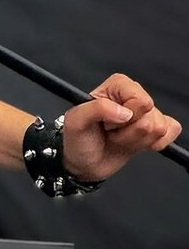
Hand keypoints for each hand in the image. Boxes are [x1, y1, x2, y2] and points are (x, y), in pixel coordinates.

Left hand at [61, 72, 181, 181]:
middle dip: (130, 132)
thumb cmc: (78, 139)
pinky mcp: (154, 129)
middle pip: (152, 117)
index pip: (141, 100)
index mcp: (117, 86)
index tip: (109, 124)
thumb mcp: (77, 121)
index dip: (127, 118)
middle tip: (111, 132)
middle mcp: (133, 96)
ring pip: (160, 129)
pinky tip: (134, 143)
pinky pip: (171, 133)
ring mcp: (145, 113)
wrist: (84, 162)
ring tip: (118, 137)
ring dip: (136, 141)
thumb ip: (98, 109)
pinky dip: (153, 145)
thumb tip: (124, 112)